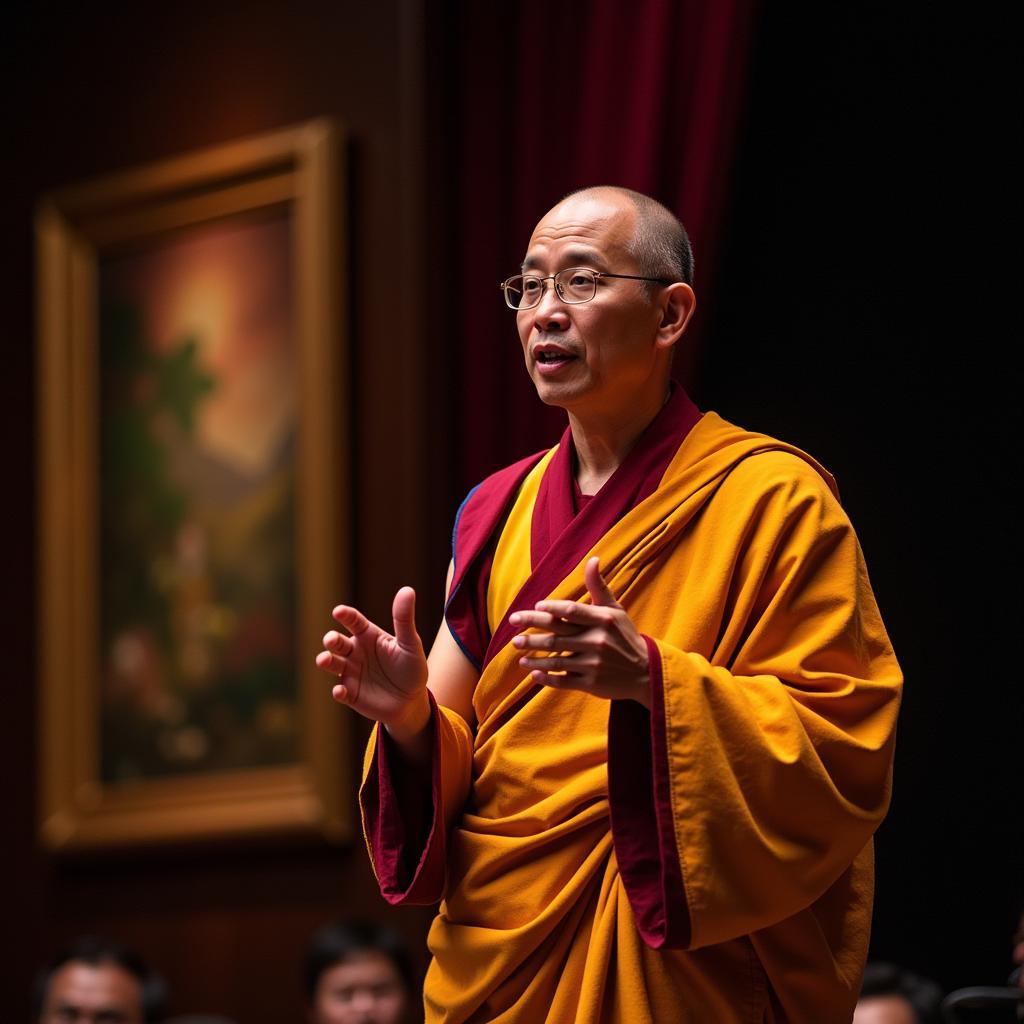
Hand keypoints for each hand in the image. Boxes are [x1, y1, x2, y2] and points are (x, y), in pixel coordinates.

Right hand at [315, 586, 430, 736]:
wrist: (412, 701)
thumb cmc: (411, 668)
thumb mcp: (410, 644)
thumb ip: (404, 619)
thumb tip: (407, 590)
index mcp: (368, 636)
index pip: (353, 621)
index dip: (345, 615)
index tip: (339, 611)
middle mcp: (355, 652)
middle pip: (337, 642)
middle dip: (331, 640)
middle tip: (332, 640)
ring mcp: (350, 673)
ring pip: (332, 664)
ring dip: (326, 661)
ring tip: (325, 660)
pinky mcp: (350, 694)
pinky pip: (340, 691)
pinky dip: (338, 691)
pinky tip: (340, 691)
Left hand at [510, 557, 650, 707]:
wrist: (646, 672)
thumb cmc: (625, 637)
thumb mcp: (615, 610)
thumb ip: (599, 587)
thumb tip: (592, 559)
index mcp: (603, 620)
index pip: (571, 611)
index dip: (552, 607)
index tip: (536, 605)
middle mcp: (597, 641)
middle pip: (557, 634)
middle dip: (531, 629)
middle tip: (512, 625)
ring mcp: (593, 664)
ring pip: (556, 659)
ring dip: (533, 656)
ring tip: (517, 651)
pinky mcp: (591, 684)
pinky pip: (563, 681)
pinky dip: (546, 678)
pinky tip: (533, 673)